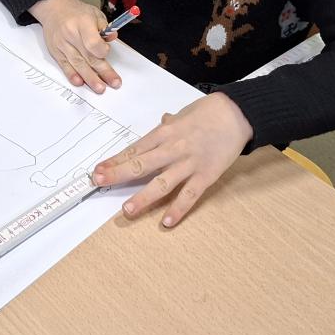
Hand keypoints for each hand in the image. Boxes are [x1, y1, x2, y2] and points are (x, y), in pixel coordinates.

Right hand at [29, 0, 120, 93]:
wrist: (53, 8)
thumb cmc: (77, 12)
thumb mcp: (94, 13)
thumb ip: (104, 27)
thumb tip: (111, 39)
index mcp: (82, 22)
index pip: (92, 42)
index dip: (102, 51)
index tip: (106, 52)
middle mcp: (71, 34)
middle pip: (88, 56)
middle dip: (102, 72)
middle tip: (114, 83)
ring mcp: (62, 45)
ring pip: (77, 64)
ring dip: (90, 78)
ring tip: (100, 88)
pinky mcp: (56, 52)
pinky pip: (65, 65)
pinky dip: (72, 75)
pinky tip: (79, 83)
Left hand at [91, 93, 252, 226]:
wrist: (237, 114)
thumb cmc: (208, 112)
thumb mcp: (182, 115)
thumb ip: (169, 124)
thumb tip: (161, 123)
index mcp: (164, 133)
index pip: (134, 149)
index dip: (114, 161)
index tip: (97, 170)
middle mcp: (172, 149)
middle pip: (140, 164)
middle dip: (117, 174)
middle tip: (98, 183)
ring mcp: (188, 164)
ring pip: (162, 183)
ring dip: (143, 197)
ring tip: (127, 210)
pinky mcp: (206, 176)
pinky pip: (189, 195)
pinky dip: (178, 209)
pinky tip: (167, 222)